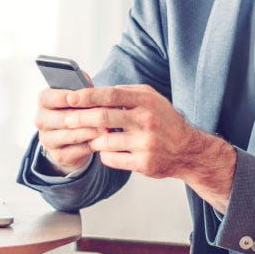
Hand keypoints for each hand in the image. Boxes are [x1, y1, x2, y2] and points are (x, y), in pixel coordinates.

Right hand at [34, 88, 101, 174]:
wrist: (73, 138)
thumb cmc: (77, 110)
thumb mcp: (78, 96)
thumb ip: (81, 86)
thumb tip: (84, 78)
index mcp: (44, 102)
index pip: (48, 98)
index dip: (63, 97)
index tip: (80, 96)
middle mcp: (41, 120)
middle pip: (63, 118)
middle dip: (86, 116)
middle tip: (105, 113)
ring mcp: (48, 140)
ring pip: (72, 135)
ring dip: (92, 131)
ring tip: (108, 127)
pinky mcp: (58, 155)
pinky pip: (78, 150)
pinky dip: (92, 145)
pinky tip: (104, 140)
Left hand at [63, 85, 232, 186]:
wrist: (187, 150)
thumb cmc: (165, 121)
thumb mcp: (152, 99)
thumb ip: (126, 92)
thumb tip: (97, 90)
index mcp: (146, 101)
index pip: (110, 95)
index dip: (87, 96)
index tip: (70, 97)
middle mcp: (146, 121)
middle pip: (103, 118)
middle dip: (80, 118)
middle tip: (67, 119)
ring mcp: (145, 143)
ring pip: (105, 141)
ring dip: (93, 139)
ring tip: (90, 137)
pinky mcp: (143, 163)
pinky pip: (112, 159)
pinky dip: (104, 155)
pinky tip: (106, 150)